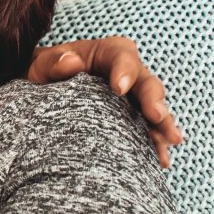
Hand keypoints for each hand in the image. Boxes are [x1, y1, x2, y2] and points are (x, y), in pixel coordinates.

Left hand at [28, 34, 184, 166]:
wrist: (43, 93)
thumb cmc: (45, 73)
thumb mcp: (43, 65)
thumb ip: (53, 62)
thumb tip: (71, 62)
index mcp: (107, 53)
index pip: (122, 56)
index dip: (124, 71)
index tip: (120, 88)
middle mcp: (127, 73)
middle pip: (146, 83)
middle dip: (154, 99)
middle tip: (157, 116)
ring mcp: (133, 98)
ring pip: (154, 108)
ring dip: (163, 125)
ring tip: (171, 140)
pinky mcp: (132, 120)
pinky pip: (148, 131)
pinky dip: (155, 144)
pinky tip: (160, 160)